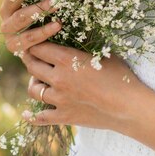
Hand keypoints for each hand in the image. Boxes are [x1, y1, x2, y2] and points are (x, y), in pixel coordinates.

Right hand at [0, 0, 60, 57]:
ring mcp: (8, 28)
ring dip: (38, 9)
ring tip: (56, 2)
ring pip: (20, 17)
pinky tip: (59, 25)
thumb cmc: (43, 14)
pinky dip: (44, 32)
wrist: (36, 48)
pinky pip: (29, 38)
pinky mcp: (15, 46)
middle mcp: (6, 9)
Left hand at [22, 43, 144, 131]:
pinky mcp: (63, 117)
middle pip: (32, 66)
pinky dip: (31, 116)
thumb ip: (84, 48)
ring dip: (33, 82)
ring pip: (33, 89)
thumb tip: (77, 38)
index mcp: (67, 59)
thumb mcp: (103, 54)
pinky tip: (26, 113)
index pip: (39, 47)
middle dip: (30, 59)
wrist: (129, 106)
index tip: (35, 41)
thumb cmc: (120, 76)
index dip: (35, 43)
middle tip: (31, 56)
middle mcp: (58, 78)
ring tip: (38, 79)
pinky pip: (40, 117)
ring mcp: (59, 99)